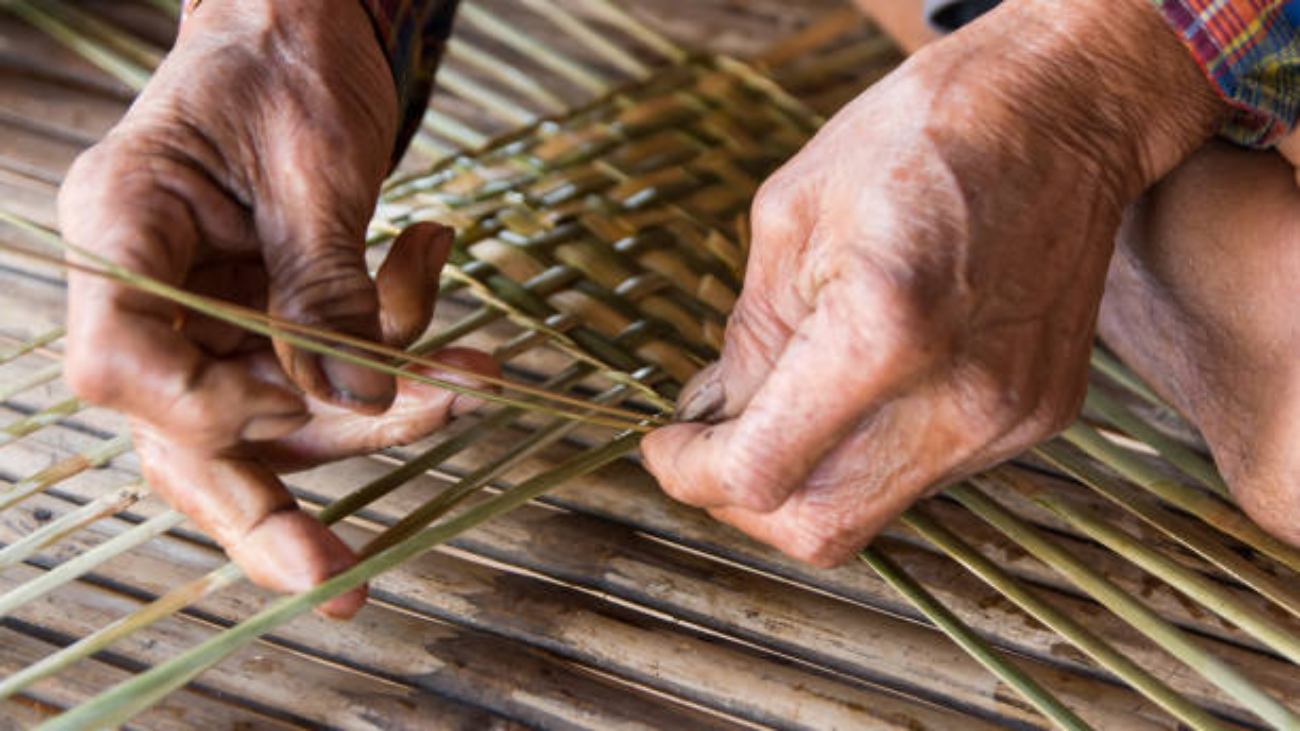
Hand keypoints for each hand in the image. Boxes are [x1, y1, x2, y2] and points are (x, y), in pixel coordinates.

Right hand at [58, 0, 491, 617]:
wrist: (305, 24)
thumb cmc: (288, 66)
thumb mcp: (313, 171)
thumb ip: (326, 291)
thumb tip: (359, 403)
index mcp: (119, 236)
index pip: (126, 371)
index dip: (214, 411)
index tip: (308, 402)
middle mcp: (149, 289)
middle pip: (188, 436)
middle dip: (270, 512)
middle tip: (340, 581)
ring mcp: (205, 311)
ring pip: (278, 416)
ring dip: (382, 408)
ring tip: (468, 377)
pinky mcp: (263, 317)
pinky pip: (325, 371)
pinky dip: (393, 349)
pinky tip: (431, 257)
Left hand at [642, 0, 1224, 565]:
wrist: (1059, 111)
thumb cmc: (915, 137)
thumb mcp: (789, 218)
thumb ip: (748, 340)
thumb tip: (713, 420)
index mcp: (884, 330)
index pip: (761, 472)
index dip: (692, 474)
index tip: (667, 446)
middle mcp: (959, 397)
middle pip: (820, 527)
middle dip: (743, 501)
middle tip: (711, 446)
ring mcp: (1009, 417)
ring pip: (873, 511)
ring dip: (807, 478)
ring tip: (783, 404)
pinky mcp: (1038, 417)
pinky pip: (925, 472)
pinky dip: (869, 450)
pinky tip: (859, 388)